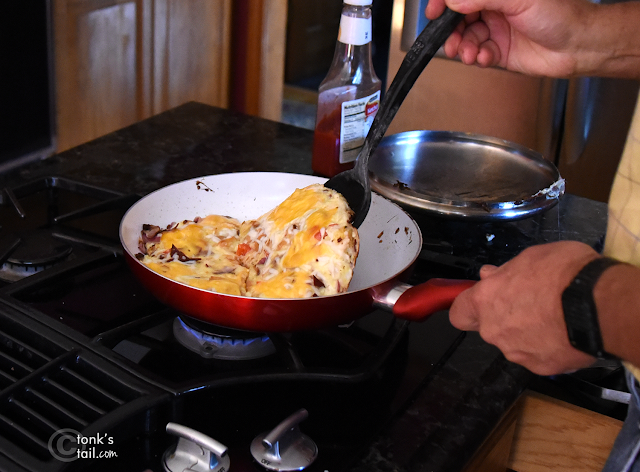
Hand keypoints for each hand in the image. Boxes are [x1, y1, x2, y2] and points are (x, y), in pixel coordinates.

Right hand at [425, 0, 586, 75]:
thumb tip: (453, 1)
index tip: (434, 12)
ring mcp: (496, 30)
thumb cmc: (560, 14)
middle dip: (451, 31)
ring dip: (463, 47)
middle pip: (459, 18)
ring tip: (468, 53)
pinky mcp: (499, 52)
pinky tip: (486, 57)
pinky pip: (478, 54)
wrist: (578, 46)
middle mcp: (495, 8)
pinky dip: (478, 57)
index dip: (444, 3)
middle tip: (450, 41)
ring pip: (466, 38)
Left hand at [449, 241, 598, 375]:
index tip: (482, 302)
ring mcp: (517, 352)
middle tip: (532, 303)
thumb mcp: (530, 257)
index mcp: (486, 300)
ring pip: (515, 344)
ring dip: (528, 333)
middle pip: (490, 328)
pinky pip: (540, 356)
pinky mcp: (542, 368)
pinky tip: (567, 333)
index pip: (459, 313)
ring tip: (556, 317)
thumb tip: (490, 276)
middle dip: (506, 317)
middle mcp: (494, 330)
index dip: (469, 308)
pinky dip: (549, 347)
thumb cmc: (563, 272)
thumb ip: (506, 271)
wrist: (599, 305)